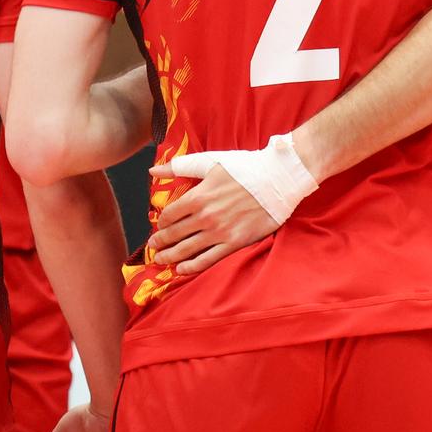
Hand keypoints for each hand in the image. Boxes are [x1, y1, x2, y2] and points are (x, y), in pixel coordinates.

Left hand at [145, 153, 280, 275]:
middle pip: (174, 234)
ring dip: (170, 256)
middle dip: (160, 242)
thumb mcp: (211, 161)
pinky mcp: (235, 243)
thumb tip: (153, 171)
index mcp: (198, 196)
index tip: (159, 225)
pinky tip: (181, 269)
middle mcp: (205, 216)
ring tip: (161, 259)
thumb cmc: (246, 168)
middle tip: (153, 247)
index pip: (169, 214)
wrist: (279, 179)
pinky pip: (208, 259)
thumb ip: (180, 166)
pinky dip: (191, 267)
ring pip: (187, 249)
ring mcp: (219, 232)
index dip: (161, 222)